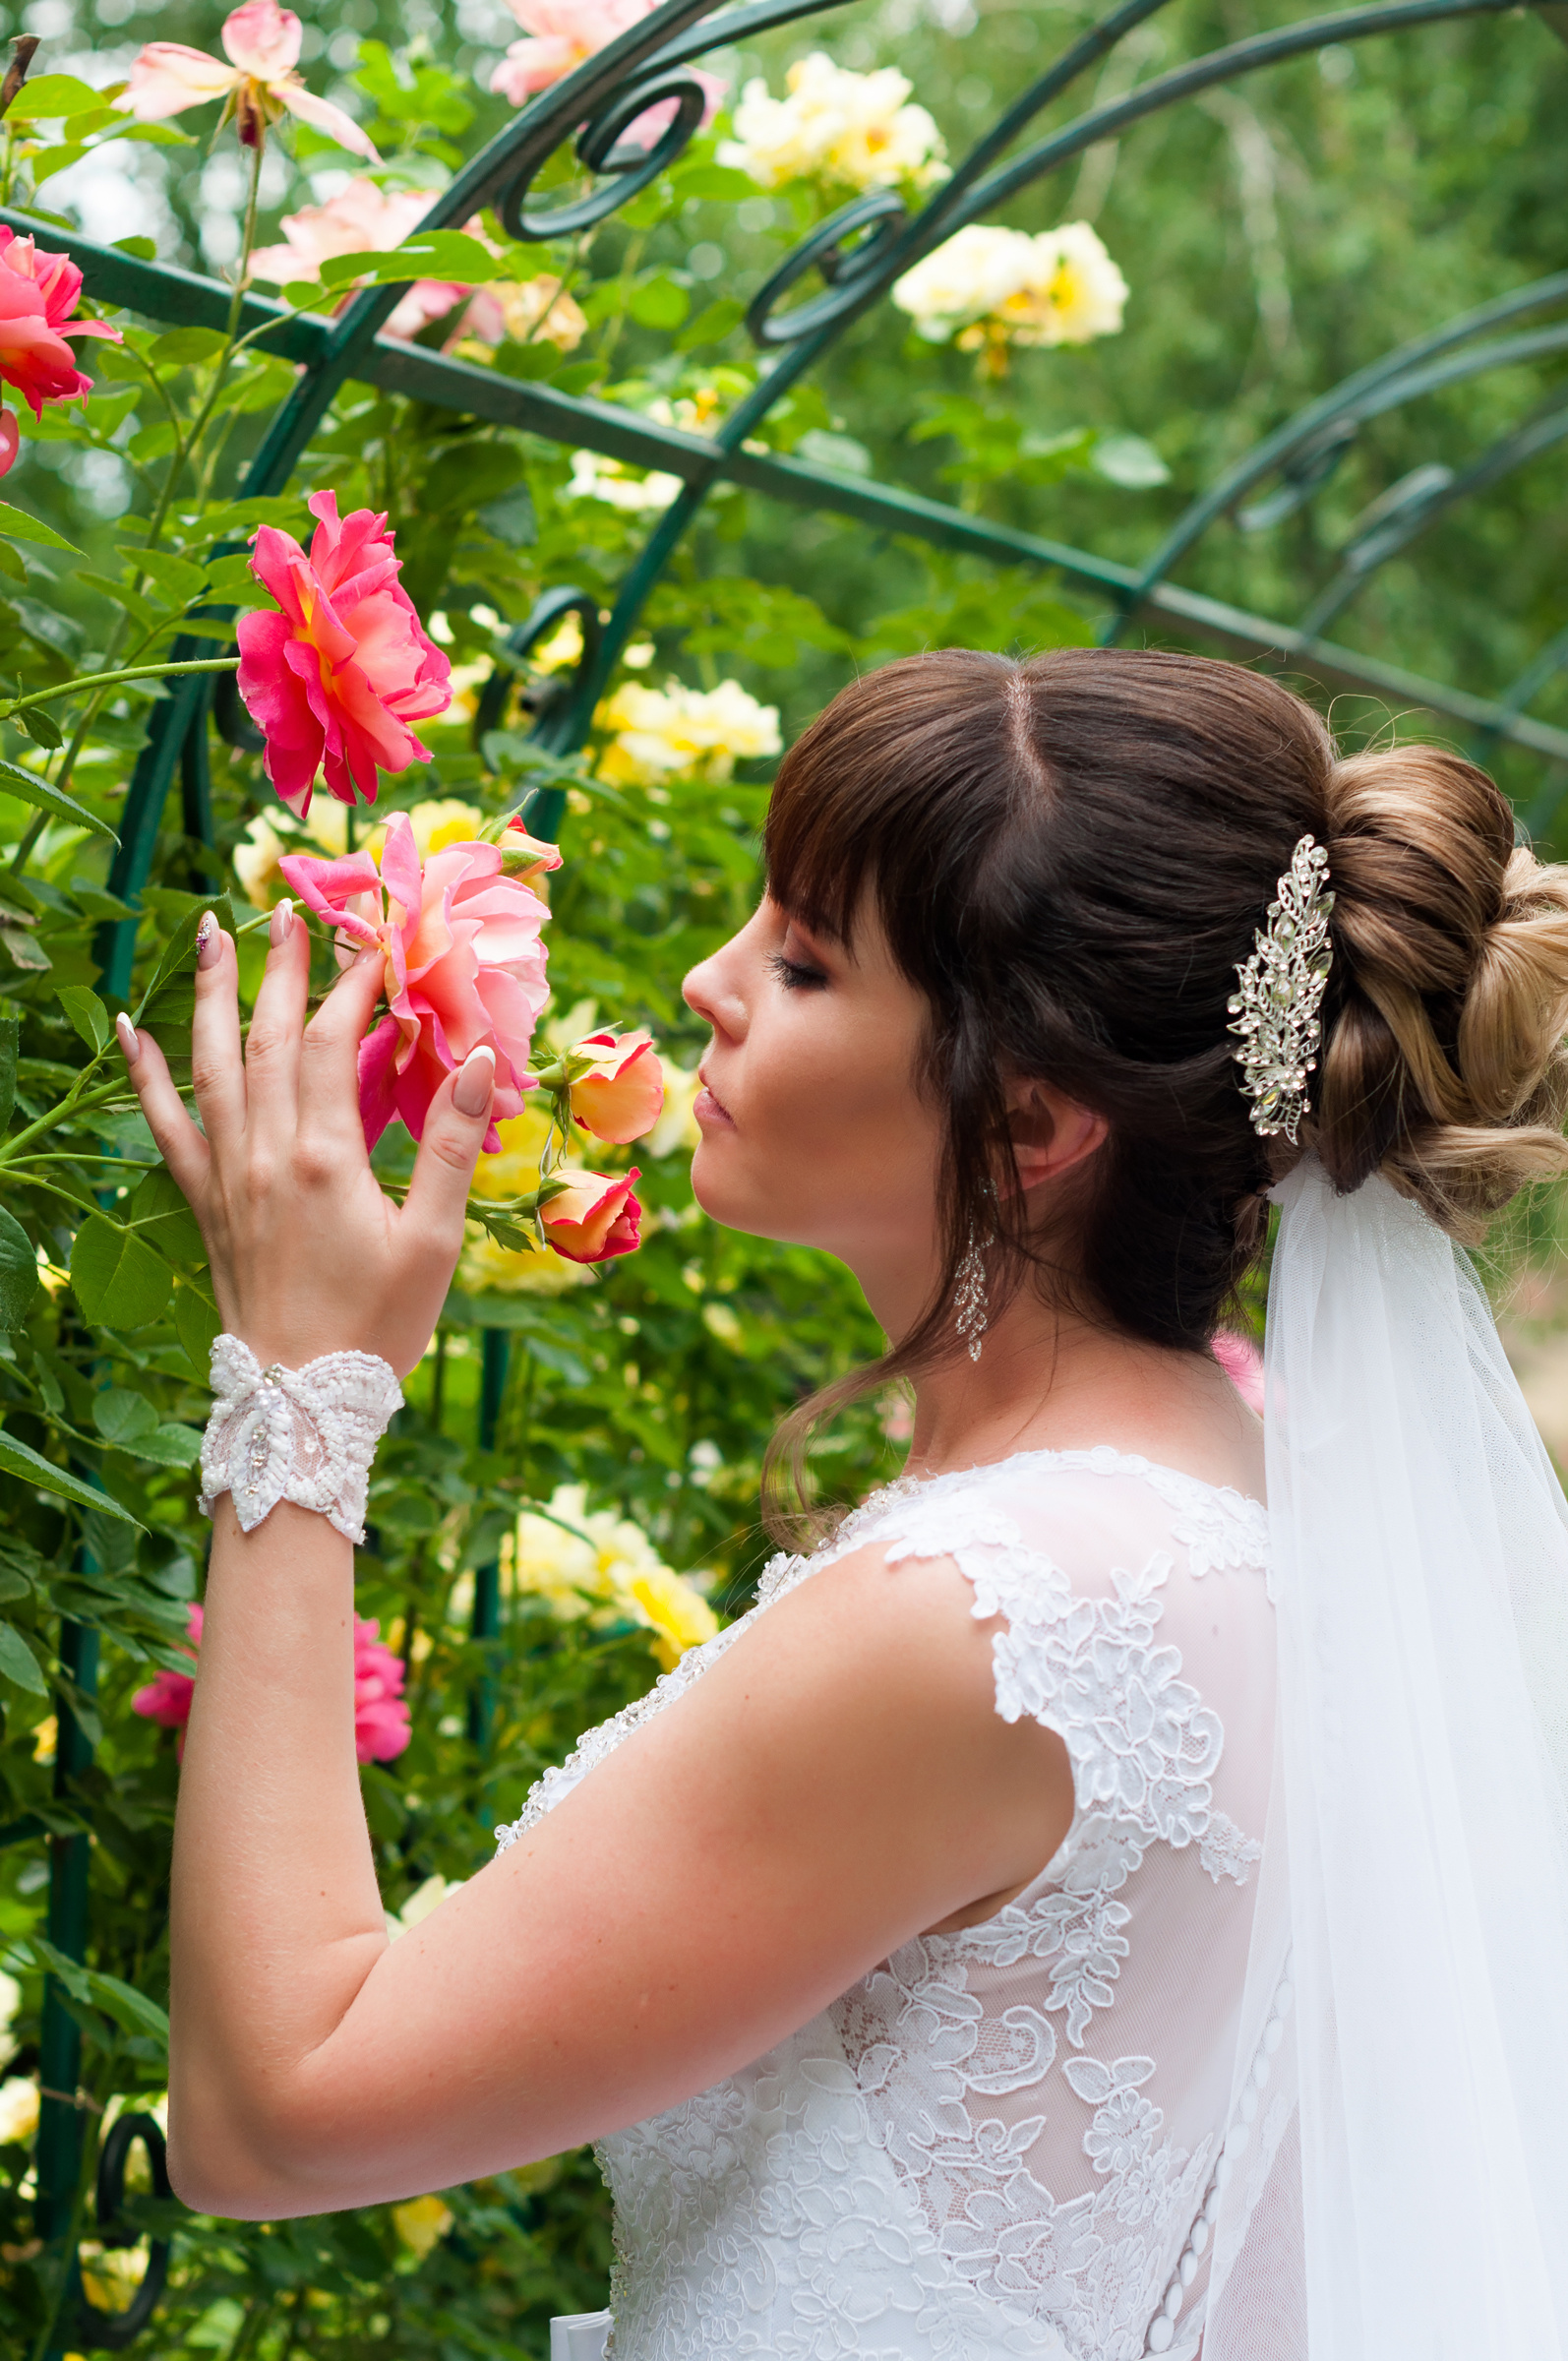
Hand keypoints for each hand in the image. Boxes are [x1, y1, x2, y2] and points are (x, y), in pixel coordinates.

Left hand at [119, 904, 494, 1376]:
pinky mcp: (205, 1203)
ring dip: (211, 993)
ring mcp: (229, 1176)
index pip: (337, 1042)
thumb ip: (453, 1145)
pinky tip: (131, 1031)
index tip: (379, 941)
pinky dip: (146, 1076)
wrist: (302, 1399)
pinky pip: (166, 1126)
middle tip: (292, 905)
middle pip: (271, 1037)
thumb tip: (481, 1059)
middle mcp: (267, 1154)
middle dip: (283, 966)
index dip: (357, 984)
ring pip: (213, 1065)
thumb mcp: (435, 1240)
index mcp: (327, 1158)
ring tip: (213, 931)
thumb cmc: (380, 1326)